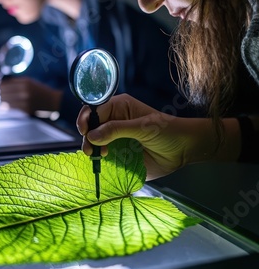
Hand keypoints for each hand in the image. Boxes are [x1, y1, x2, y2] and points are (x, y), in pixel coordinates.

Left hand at [0, 77, 62, 114]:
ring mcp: (25, 101)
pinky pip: (12, 108)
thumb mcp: (30, 82)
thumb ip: (16, 83)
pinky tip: (4, 107)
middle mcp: (25, 91)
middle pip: (4, 92)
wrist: (54, 102)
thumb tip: (0, 85)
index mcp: (25, 82)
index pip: (5, 84)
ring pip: (6, 101)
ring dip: (1, 101)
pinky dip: (6, 107)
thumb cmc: (41, 91)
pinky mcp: (26, 110)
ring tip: (0, 101)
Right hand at [77, 94, 238, 179]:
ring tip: (98, 156)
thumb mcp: (143, 127)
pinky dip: (99, 160)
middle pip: (90, 126)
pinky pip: (103, 156)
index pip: (94, 108)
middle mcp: (114, 121)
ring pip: (94, 142)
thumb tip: (92, 135)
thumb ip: (117, 130)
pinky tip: (103, 161)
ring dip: (92, 149)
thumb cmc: (168, 131)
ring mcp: (115, 138)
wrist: (184, 150)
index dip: (86, 118)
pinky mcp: (119, 153)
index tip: (84, 130)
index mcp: (119, 107)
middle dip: (87, 136)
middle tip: (90, 150)